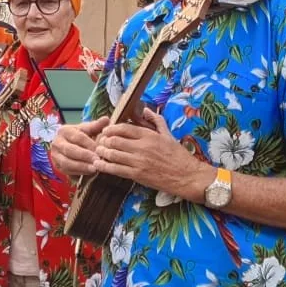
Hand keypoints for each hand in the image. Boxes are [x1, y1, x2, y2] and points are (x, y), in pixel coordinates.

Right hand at [51, 118, 106, 176]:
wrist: (67, 145)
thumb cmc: (80, 136)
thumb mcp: (87, 129)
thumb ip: (96, 126)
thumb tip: (106, 119)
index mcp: (64, 130)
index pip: (77, 137)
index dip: (89, 143)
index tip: (100, 149)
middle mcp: (57, 142)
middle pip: (70, 150)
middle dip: (85, 156)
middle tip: (97, 160)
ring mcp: (55, 155)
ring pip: (67, 162)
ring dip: (81, 166)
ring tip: (94, 169)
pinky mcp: (57, 166)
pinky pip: (67, 170)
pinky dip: (79, 172)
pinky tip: (89, 172)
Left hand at [94, 109, 208, 200]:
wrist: (187, 176)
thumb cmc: (178, 155)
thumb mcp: (168, 134)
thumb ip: (156, 121)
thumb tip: (146, 110)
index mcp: (149, 135)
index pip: (124, 128)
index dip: (111, 129)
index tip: (106, 130)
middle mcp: (142, 147)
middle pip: (115, 140)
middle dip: (104, 140)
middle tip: (100, 142)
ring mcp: (139, 161)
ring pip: (113, 154)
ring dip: (102, 152)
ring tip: (97, 151)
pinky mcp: (137, 175)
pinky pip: (116, 169)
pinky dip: (104, 166)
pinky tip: (98, 164)